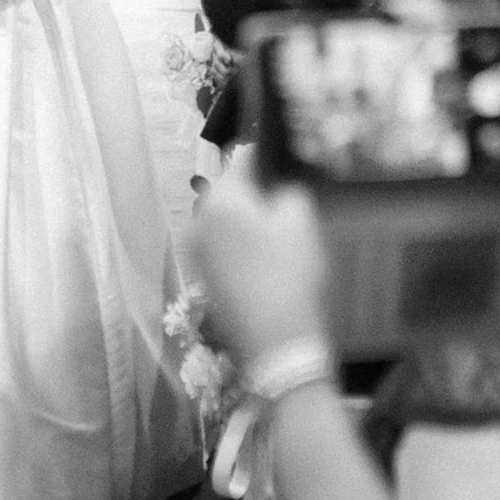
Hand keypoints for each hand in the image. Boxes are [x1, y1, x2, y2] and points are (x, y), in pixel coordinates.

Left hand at [191, 151, 333, 369]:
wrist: (277, 344)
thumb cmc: (289, 273)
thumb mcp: (301, 220)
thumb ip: (289, 193)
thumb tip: (278, 193)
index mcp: (219, 200)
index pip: (241, 162)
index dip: (263, 157)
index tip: (280, 156)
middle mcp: (199, 223)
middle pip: (229, 195)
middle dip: (253, 195)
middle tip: (284, 201)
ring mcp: (198, 256)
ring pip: (225, 226)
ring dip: (246, 225)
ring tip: (278, 236)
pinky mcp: (204, 284)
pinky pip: (223, 253)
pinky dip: (241, 252)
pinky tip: (266, 264)